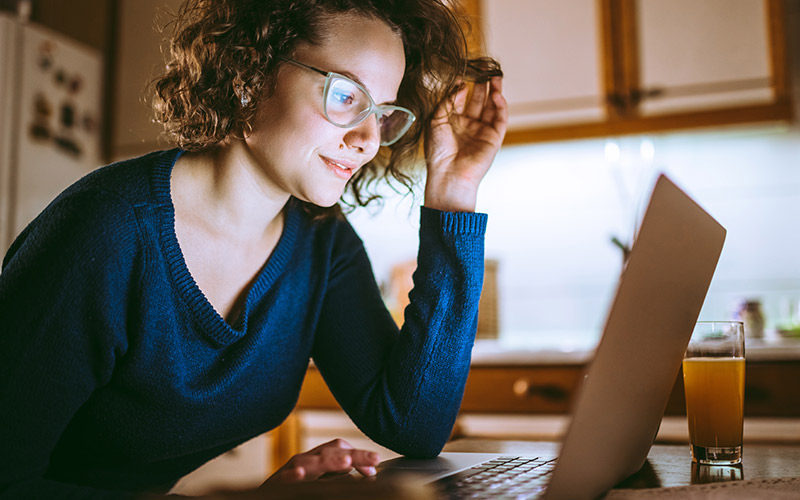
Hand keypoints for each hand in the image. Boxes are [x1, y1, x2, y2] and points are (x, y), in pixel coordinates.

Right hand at [261, 439, 379, 484]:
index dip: (359, 454)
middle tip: (374, 459)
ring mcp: (291, 470)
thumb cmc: (295, 486)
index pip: (341, 448)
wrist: (263, 497)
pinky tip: (300, 474)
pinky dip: (292, 475)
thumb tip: (366, 471)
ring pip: (311, 461)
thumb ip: (339, 473)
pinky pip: (284, 478)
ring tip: (347, 462)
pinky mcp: (277, 484)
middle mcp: (306, 460)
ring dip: (329, 460)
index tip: (375, 466)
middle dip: (354, 454)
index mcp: (318, 458)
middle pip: (332, 451)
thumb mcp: (321, 477)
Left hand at [424, 76, 507, 212]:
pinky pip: (500, 118)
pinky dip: (500, 105)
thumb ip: (449, 100)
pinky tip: (496, 94)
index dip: (463, 86)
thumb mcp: (437, 119)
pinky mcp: (494, 138)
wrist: (448, 174)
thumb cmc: (438, 150)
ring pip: (491, 106)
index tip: (463, 72)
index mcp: (453, 122)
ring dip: (494, 90)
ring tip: (495, 75)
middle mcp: (468, 125)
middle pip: (478, 100)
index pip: (461, 99)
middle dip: (482, 84)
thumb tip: (461, 84)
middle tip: (484, 67)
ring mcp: (482, 131)